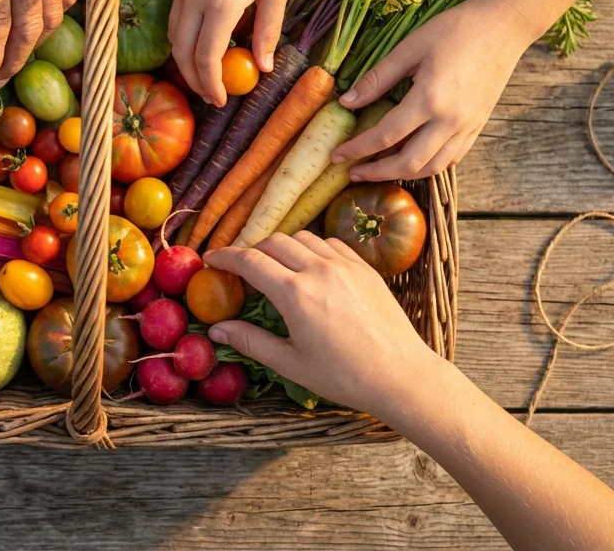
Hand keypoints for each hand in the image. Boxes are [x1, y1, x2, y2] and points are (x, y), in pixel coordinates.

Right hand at [169, 0, 290, 105]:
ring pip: (174, 34)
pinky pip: (177, 12)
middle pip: (181, 52)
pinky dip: (186, 33)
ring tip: (207, 70)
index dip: (211, 85)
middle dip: (194, 79)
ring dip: (186, 58)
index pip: (206, 58)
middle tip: (212, 94)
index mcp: (222, 2)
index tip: (222, 100)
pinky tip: (206, 36)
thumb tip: (264, 67)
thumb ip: (268, 31)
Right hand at [203, 232, 439, 415]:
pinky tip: (311, 269)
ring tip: (277, 268)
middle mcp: (319, 270)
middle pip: (274, 241)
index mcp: (295, 294)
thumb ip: (250, 341)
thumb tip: (215, 329)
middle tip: (243, 269)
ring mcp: (345, 265)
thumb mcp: (290, 363)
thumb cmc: (343, 376)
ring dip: (283, 246)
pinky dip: (312, 249)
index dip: (225, 257)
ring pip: (303, 237)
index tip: (212, 260)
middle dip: (252, 250)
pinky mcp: (365, 268)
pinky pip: (330, 244)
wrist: (401, 375)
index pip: (250, 261)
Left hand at [331, 0, 536, 180]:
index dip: (357, 149)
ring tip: (378, 170)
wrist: (503, 27)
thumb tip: (347, 102)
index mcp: (430, 99)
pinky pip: (451, 158)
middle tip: (352, 171)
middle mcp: (450, 120)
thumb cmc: (455, 30)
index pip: (385, 136)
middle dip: (376, 172)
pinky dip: (428, 165)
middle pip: (408, 163)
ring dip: (402, 174)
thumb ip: (377, 78)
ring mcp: (467, 127)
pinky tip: (411, 159)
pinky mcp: (478, 126)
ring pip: (432, 167)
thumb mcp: (410, 48)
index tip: (336, 155)